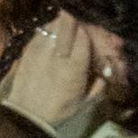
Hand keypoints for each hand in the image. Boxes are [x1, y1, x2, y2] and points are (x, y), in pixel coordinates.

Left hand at [2, 10, 101, 127]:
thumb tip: (110, 65)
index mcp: (73, 68)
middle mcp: (56, 55)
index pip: (84, 36)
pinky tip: (55, 37)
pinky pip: (42, 30)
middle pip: (69, 25)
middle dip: (79, 24)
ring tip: (70, 31)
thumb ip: (100, 81)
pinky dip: (51, 30)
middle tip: (84, 29)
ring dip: (65, 24)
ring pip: (54, 23)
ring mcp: (39, 49)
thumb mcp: (87, 100)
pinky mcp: (27, 48)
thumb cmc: (60, 109)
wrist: (28, 114)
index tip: (96, 36)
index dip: (91, 33)